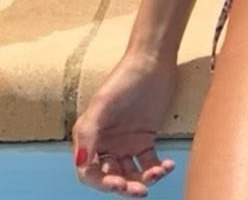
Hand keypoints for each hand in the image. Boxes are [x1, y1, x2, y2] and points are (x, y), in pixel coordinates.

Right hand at [72, 52, 178, 195]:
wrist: (153, 61)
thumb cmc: (124, 78)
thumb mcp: (102, 103)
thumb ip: (88, 133)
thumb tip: (80, 163)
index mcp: (90, 137)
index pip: (89, 172)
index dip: (101, 183)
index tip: (118, 184)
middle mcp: (106, 144)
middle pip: (111, 177)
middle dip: (125, 187)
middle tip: (140, 190)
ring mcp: (126, 143)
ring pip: (131, 174)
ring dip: (143, 180)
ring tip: (157, 173)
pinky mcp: (145, 139)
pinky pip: (149, 163)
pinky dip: (158, 169)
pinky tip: (167, 165)